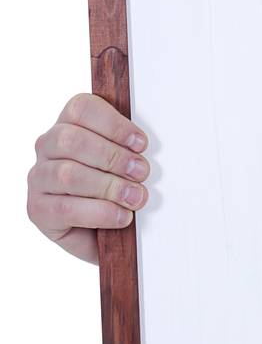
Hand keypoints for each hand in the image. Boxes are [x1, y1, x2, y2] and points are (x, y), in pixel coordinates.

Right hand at [26, 92, 150, 264]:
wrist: (103, 234)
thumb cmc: (115, 190)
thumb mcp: (124, 163)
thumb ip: (129, 149)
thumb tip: (142, 151)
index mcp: (68, 124)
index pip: (81, 109)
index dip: (114, 124)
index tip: (141, 143)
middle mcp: (47, 147)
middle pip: (71, 140)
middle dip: (113, 156)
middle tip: (141, 172)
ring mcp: (39, 178)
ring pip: (67, 174)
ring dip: (109, 186)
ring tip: (135, 197)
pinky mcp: (38, 209)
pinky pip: (65, 208)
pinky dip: (99, 212)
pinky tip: (121, 216)